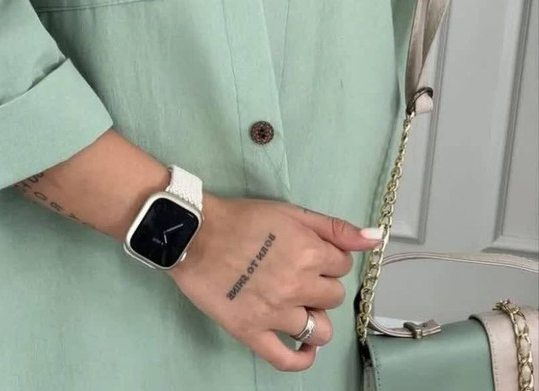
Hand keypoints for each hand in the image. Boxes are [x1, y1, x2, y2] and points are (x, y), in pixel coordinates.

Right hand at [166, 193, 383, 371]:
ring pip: (320, 329)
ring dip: (314, 318)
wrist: (194, 233)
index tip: (310, 255)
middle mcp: (298, 285)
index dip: (327, 259)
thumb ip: (334, 227)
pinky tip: (304, 348)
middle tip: (297, 274)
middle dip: (320, 285)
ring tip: (296, 305)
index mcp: (309, 253)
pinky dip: (302, 358)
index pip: (342, 266)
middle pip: (333, 297)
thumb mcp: (289, 212)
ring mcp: (276, 313)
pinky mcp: (253, 332)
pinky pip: (288, 359)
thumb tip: (375, 238)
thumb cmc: (239, 218)